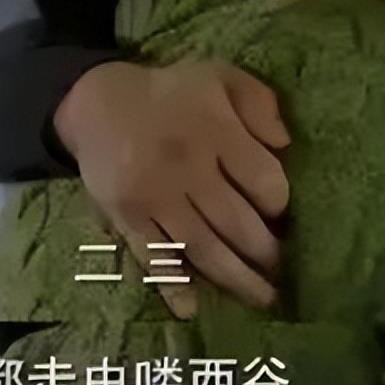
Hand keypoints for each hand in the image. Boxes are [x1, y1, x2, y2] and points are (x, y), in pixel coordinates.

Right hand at [54, 59, 290, 317]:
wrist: (98, 102)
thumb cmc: (171, 93)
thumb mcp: (221, 77)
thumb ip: (260, 103)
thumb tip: (286, 144)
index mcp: (216, 132)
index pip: (264, 181)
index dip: (279, 202)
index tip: (281, 212)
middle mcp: (188, 168)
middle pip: (238, 224)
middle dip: (266, 253)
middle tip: (283, 270)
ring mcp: (155, 197)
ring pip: (204, 247)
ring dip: (236, 278)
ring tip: (262, 297)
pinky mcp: (128, 217)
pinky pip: (154, 256)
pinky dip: (172, 284)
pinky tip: (191, 308)